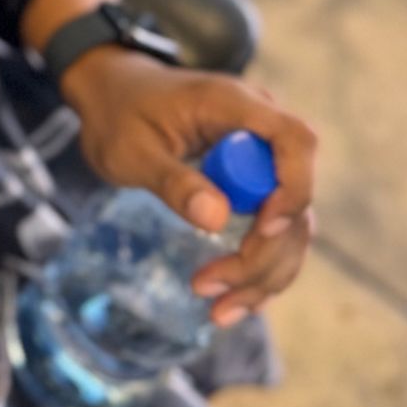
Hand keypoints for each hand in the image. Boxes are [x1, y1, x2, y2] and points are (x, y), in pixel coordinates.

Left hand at [60, 48, 317, 326]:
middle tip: (212, 288)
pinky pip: (272, 230)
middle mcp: (260, 129)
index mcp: (234, 104)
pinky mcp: (253, 183)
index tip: (261, 230)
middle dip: (265, 252)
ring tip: (218, 310)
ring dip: (263, 272)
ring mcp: (260, 158)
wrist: (111, 96)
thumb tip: (217, 219)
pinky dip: (257, 268)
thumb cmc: (117, 115)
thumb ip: (173, 181)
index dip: (293, 187)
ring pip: (290, 224)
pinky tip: (230, 303)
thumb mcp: (132, 151)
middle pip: (294, 196)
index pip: (295, 140)